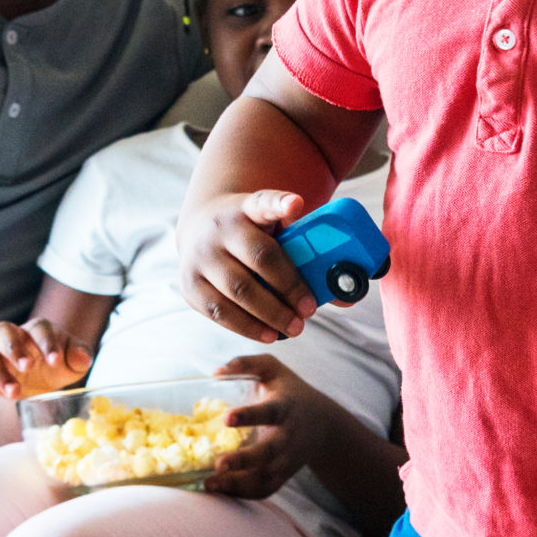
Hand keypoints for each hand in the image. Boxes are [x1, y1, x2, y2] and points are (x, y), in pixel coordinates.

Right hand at [0, 318, 92, 405]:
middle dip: (13, 349)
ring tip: (14, 394)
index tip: (55, 362)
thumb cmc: (58, 365)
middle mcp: (12, 338)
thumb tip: (81, 358)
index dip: (46, 342)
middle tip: (27, 368)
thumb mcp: (74, 362)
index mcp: (37, 331)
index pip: (38, 327)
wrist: (43, 382)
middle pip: (1, 330)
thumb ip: (80, 356)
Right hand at [176, 188, 318, 342]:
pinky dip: (247, 326)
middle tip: (310, 310)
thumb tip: (347, 294)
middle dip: (288, 287)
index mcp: (245, 208)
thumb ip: (306, 250)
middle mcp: (219, 228)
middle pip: (258, 258)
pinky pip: (219, 311)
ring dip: (270, 314)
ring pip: (237, 290)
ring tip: (295, 328)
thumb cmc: (251, 234)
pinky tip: (269, 334)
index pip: (263, 202)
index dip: (279, 204)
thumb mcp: (274, 228)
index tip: (296, 204)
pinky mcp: (189, 285)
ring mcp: (200, 256)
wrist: (200, 229)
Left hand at [204, 353, 334, 500]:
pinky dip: (243, 495)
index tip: (227, 418)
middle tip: (218, 464)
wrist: (323, 424)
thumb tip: (215, 373)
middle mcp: (288, 436)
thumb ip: (246, 363)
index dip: (249, 416)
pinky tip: (219, 491)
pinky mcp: (284, 475)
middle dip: (244, 460)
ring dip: (239, 483)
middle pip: (269, 452)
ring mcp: (287, 459)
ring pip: (266, 477)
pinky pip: (265, 490)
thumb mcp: (273, 369)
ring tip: (211, 484)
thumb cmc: (290, 391)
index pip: (269, 412)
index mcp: (285, 408)